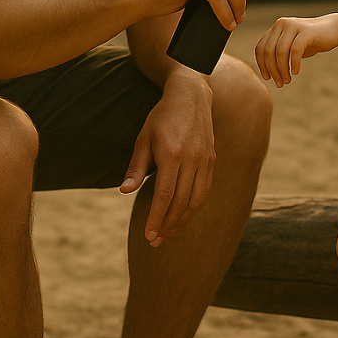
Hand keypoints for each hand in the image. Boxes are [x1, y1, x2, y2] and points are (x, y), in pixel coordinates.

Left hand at [120, 68, 214, 245]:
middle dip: (168, 225)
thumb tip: (124, 191)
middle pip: (181, 202)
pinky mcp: (212, 159)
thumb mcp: (144, 138)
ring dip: (183, 220)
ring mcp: (205, 159)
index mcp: (171, 154)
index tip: (149, 236)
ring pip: (197, 200)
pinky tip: (184, 214)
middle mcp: (192, 159)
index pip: (164, 196)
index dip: (156, 219)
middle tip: (156, 241)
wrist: (191, 95)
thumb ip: (136, 166)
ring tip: (169, 233)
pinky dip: (195, 206)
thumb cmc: (162, 117)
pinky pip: (206, 189)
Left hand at [255, 15, 337, 86]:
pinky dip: (294, 63)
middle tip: (279, 83)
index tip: (268, 78)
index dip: (262, 65)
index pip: (260, 48)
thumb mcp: (291, 46)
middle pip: (269, 51)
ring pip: (280, 51)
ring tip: (287, 80)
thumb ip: (278, 54)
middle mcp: (282, 24)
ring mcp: (294, 26)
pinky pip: (295, 50)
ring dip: (282, 70)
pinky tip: (296, 72)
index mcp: (276, 27)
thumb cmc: (310, 41)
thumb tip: (266, 72)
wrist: (333, 30)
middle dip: (272, 70)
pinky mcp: (306, 31)